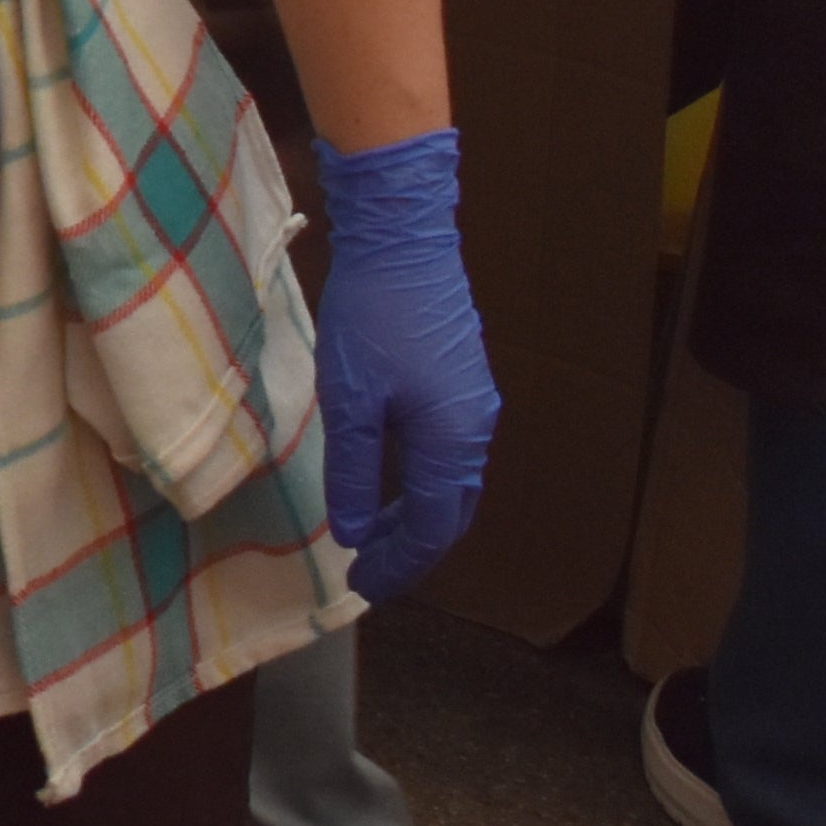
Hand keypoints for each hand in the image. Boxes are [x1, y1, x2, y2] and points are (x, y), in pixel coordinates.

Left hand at [312, 128, 498, 594]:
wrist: (405, 241)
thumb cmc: (373, 318)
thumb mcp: (350, 401)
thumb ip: (354, 471)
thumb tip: (353, 531)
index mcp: (452, 442)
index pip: (430, 527)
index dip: (397, 562)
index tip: (362, 585)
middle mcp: (475, 430)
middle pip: (449, 512)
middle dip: (410, 548)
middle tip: (368, 570)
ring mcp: (475, 405)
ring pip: (452, 484)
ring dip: (416, 516)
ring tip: (373, 534)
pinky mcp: (463, 382)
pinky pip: (449, 455)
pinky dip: (422, 483)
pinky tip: (389, 481)